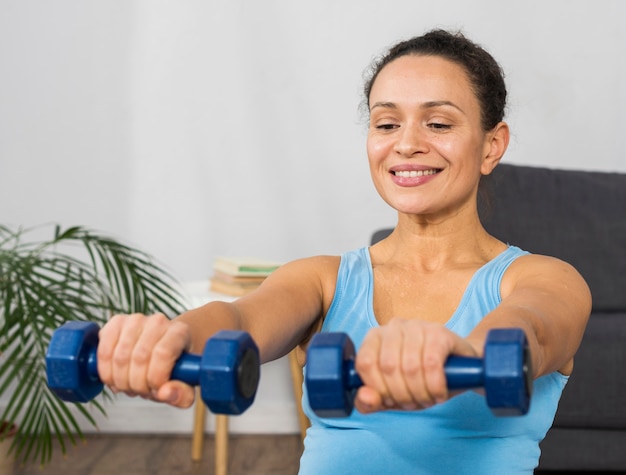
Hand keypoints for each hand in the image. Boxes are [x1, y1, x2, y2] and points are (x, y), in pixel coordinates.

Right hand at [97, 313, 195, 407]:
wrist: (162, 349)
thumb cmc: (174, 367)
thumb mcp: (185, 384)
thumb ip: (182, 394)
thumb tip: (164, 393)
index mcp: (179, 332)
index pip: (162, 354)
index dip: (155, 379)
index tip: (156, 390)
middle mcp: (158, 321)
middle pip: (139, 358)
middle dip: (137, 384)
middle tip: (141, 391)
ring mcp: (136, 320)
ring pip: (119, 357)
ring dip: (120, 381)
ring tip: (130, 385)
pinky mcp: (116, 322)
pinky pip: (104, 351)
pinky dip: (105, 371)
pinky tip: (115, 377)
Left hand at [353, 319, 477, 413]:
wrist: (461, 368)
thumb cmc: (420, 379)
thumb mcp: (392, 395)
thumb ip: (371, 401)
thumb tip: (364, 396)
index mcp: (375, 336)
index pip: (365, 363)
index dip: (378, 389)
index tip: (390, 401)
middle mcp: (393, 326)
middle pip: (388, 367)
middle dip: (401, 395)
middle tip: (413, 403)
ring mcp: (417, 326)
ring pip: (410, 367)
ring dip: (420, 394)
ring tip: (427, 399)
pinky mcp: (439, 332)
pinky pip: (432, 364)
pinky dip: (435, 386)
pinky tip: (439, 393)